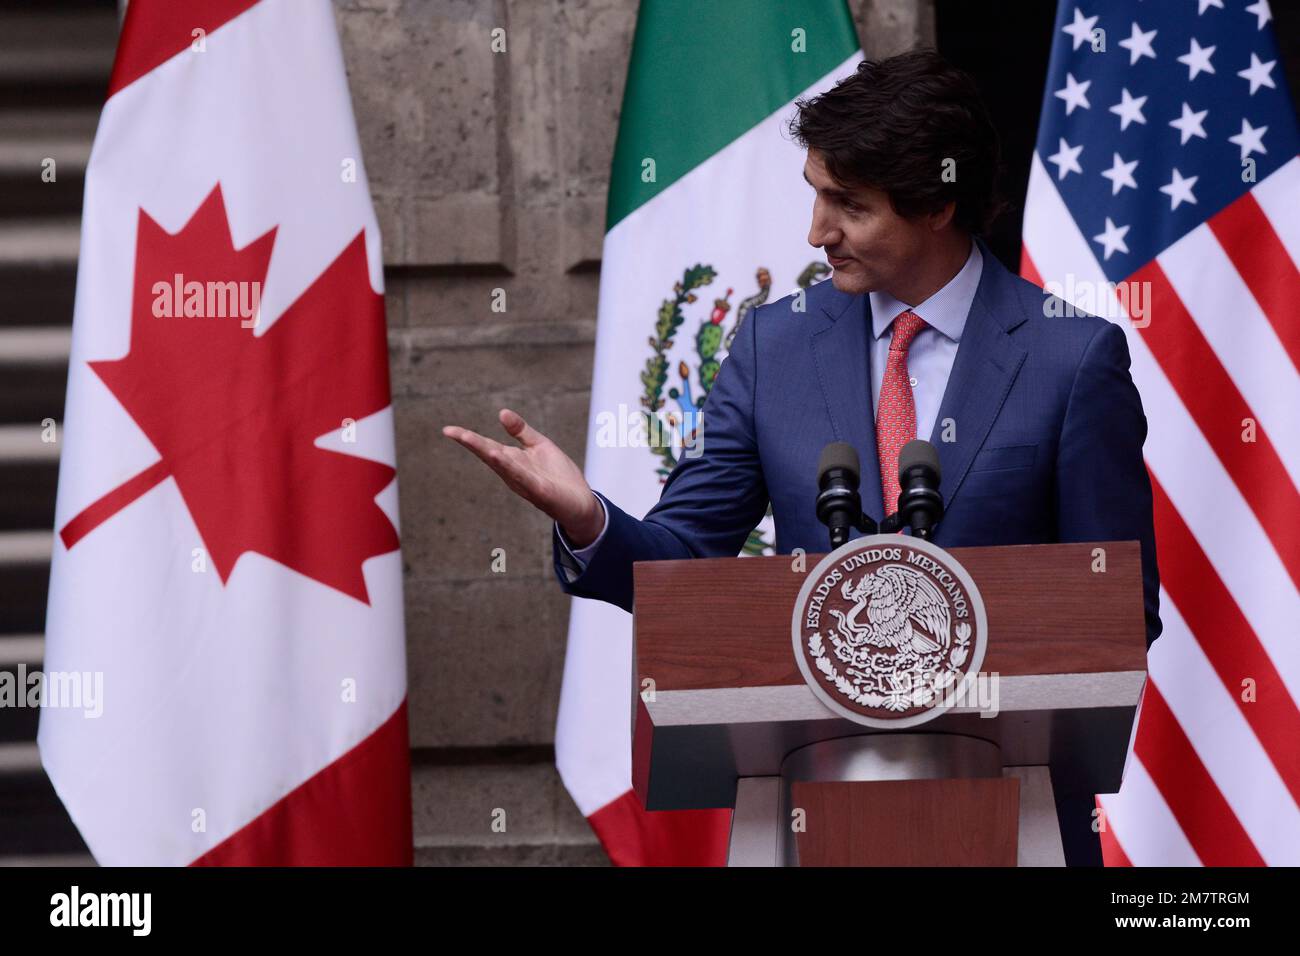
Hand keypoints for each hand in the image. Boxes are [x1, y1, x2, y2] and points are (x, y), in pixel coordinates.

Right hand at [442, 408, 604, 547]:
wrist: (581, 503)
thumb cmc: (559, 477)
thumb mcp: (540, 446)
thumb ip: (521, 431)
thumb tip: (501, 412)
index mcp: (512, 461)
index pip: (486, 447)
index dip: (468, 438)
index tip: (448, 429)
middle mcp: (513, 473)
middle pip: (489, 455)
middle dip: (471, 443)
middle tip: (449, 431)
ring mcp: (525, 483)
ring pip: (503, 466)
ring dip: (487, 452)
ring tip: (470, 439)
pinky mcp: (540, 491)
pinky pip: (524, 478)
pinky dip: (511, 468)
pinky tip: (500, 457)